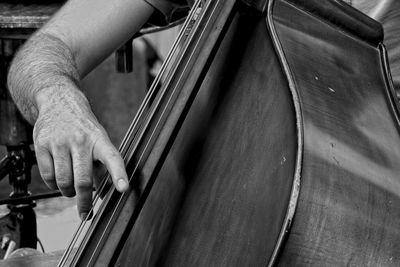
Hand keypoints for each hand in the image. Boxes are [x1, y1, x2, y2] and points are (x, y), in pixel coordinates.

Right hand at [33, 86, 128, 219]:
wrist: (59, 102)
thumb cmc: (83, 128)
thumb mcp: (98, 141)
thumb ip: (101, 166)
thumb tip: (103, 194)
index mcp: (99, 139)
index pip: (112, 158)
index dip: (119, 174)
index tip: (123, 189)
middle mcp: (81, 140)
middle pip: (83, 180)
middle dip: (84, 202)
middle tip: (85, 212)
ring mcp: (60, 142)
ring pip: (63, 182)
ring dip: (68, 193)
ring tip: (71, 191)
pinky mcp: (42, 144)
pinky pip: (48, 177)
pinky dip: (54, 186)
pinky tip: (59, 181)